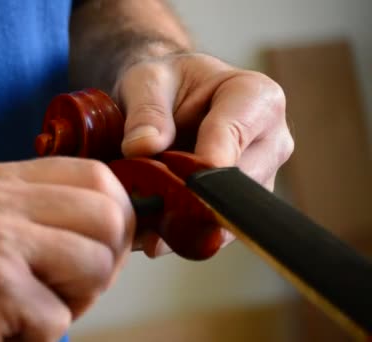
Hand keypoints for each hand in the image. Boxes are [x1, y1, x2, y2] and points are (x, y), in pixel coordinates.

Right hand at [0, 158, 134, 340]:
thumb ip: (50, 217)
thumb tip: (124, 226)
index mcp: (6, 180)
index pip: (97, 174)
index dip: (120, 212)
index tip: (111, 245)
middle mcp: (3, 199)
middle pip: (108, 216)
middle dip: (107, 262)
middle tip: (72, 288)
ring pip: (96, 264)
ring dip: (78, 299)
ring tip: (36, 306)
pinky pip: (59, 316)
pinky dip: (40, 333)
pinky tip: (6, 326)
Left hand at [114, 53, 293, 256]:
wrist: (171, 101)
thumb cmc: (166, 84)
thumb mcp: (147, 80)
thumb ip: (146, 110)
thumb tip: (142, 148)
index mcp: (256, 98)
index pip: (236, 135)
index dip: (205, 163)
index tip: (178, 181)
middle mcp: (270, 141)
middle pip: (237, 183)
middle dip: (191, 197)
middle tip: (147, 205)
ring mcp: (260, 177)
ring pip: (230, 213)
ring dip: (187, 222)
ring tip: (145, 223)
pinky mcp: (242, 205)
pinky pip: (218, 230)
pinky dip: (184, 235)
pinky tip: (153, 235)